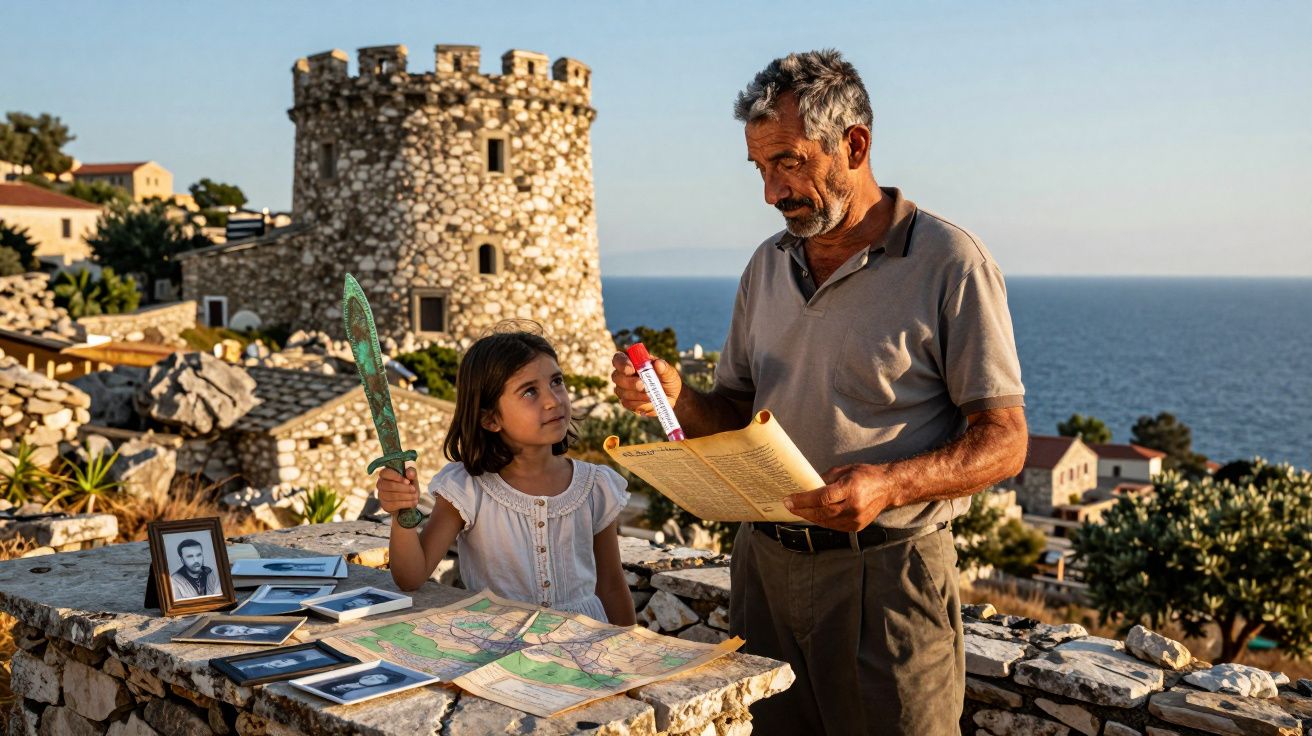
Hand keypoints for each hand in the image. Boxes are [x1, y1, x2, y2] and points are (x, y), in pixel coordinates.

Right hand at [375, 466, 418, 515]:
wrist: (409, 500)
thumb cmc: (409, 485)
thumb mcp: (412, 477)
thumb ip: (412, 472)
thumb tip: (409, 473)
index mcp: (386, 474)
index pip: (385, 472)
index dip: (396, 476)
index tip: (408, 481)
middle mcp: (381, 484)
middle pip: (389, 486)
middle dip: (404, 488)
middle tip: (414, 489)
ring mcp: (381, 495)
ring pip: (392, 496)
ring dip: (406, 496)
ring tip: (415, 496)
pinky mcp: (385, 505)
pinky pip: (394, 504)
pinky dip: (406, 503)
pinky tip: (413, 502)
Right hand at [610, 352, 682, 415]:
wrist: (670, 399)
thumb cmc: (668, 381)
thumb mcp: (670, 374)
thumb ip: (665, 368)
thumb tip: (658, 363)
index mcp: (632, 361)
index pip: (619, 358)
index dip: (622, 363)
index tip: (631, 370)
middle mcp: (624, 374)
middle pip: (616, 376)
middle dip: (629, 382)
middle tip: (642, 385)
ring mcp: (623, 388)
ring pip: (622, 391)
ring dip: (637, 394)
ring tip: (651, 395)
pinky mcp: (626, 401)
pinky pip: (627, 403)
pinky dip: (639, 403)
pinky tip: (649, 402)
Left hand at [783, 463, 897, 531]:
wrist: (888, 487)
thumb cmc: (865, 475)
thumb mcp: (844, 470)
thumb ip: (825, 480)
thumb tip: (806, 487)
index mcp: (851, 488)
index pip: (822, 497)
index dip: (803, 500)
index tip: (789, 499)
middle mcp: (854, 506)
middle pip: (822, 512)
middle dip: (803, 510)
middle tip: (789, 506)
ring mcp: (856, 519)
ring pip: (826, 521)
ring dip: (810, 517)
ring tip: (797, 511)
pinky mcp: (856, 527)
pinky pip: (833, 526)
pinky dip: (821, 521)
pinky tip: (812, 515)